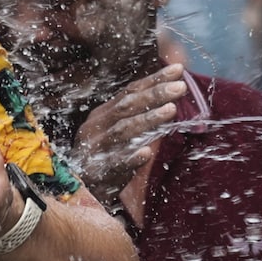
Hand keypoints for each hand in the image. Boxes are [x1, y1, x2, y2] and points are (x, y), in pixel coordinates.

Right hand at [75, 65, 184, 216]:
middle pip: (127, 106)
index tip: (178, 70)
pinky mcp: (98, 173)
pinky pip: (115, 164)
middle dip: (154, 94)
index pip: (130, 91)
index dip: (153, 80)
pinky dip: (130, 158)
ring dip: (147, 120)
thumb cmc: (104, 157)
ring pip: (123, 130)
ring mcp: (96, 149)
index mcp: (102, 114)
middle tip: (180, 87)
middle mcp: (96, 127)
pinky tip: (146, 153)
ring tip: (171, 110)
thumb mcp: (118, 131)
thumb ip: (138, 114)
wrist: (81, 190)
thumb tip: (171, 95)